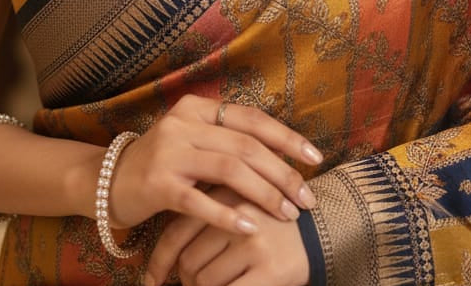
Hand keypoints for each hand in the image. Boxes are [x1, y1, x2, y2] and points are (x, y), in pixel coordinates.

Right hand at [109, 95, 319, 237]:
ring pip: (229, 169)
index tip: (315, 157)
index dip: (286, 137)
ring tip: (287, 214)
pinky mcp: (157, 184)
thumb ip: (227, 141)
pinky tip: (251, 228)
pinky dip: (228, 215)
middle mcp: (183, 123)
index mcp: (196, 108)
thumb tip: (283, 154)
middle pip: (245, 146)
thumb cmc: (162, 164)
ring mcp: (169, 152)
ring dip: (264, 194)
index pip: (251, 118)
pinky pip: (200, 201)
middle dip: (283, 173)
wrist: (107, 181)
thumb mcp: (193, 141)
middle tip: (307, 197)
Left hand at [145, 186, 310, 285]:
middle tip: (193, 284)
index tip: (151, 281)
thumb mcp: (235, 205)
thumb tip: (166, 257)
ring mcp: (254, 242)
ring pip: (205, 281)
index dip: (160, 261)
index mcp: (224, 194)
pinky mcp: (270, 270)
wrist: (320, 230)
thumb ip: (205, 213)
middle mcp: (237, 215)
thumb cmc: (268, 221)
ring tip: (215, 284)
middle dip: (186, 280)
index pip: (177, 232)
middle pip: (188, 261)